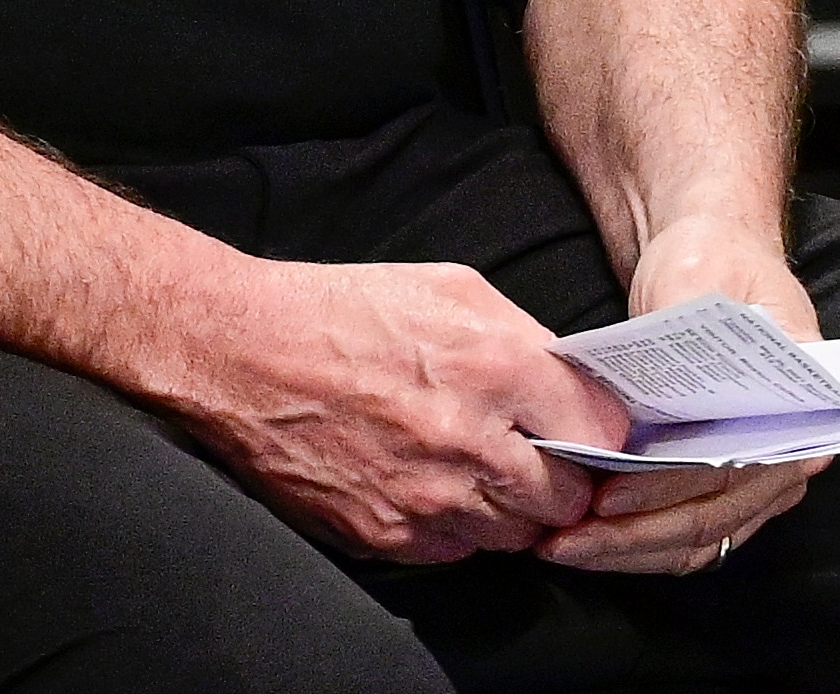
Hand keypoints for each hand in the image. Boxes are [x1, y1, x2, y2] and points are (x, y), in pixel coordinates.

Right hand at [144, 256, 614, 563]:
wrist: (239, 353)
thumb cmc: (341, 310)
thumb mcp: (450, 288)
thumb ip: (524, 339)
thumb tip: (573, 386)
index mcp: (494, 365)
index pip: (599, 432)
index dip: (600, 435)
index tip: (589, 433)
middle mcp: (468, 439)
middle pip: (567, 499)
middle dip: (565, 483)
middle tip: (543, 461)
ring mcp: (427, 497)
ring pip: (515, 535)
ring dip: (511, 509)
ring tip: (480, 469)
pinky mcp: (386, 535)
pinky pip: (456, 551)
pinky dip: (457, 528)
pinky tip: (432, 485)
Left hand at [538, 219, 825, 577]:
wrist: (708, 258)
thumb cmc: (710, 261)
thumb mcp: (698, 277)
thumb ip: (688, 329)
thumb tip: (663, 396)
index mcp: (804, 403)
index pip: (736, 466)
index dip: (670, 489)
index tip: (609, 495)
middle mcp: (793, 453)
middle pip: (712, 517)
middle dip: (634, 535)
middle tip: (566, 538)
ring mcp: (761, 480)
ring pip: (696, 540)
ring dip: (629, 551)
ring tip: (562, 546)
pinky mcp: (724, 489)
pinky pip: (686, 537)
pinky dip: (636, 545)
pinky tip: (584, 540)